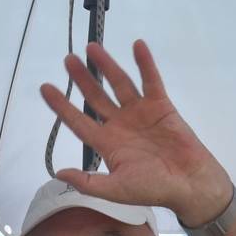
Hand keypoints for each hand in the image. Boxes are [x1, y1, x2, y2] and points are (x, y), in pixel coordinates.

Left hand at [40, 40, 234, 227]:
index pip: (78, 122)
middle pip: (96, 97)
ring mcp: (140, 113)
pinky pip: (151, 81)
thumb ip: (88, 182)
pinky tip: (137, 45)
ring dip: (107, 65)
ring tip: (92, 48)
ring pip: (119, 84)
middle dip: (82, 79)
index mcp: (107, 144)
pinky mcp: (161, 106)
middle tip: (68, 60)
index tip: (46, 88)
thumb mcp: (116, 189)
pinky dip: (145, 63)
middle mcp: (120, 125)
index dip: (61, 106)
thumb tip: (59, 174)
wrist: (189, 184)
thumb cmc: (153, 189)